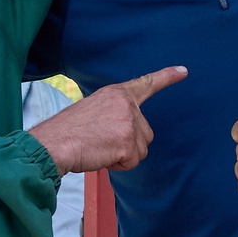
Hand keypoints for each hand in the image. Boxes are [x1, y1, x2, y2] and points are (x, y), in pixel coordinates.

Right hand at [28, 66, 187, 174]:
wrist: (54, 143)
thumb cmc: (67, 131)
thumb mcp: (93, 110)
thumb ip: (114, 114)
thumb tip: (124, 131)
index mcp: (116, 93)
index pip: (145, 84)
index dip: (166, 77)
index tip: (184, 71)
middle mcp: (127, 105)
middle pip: (145, 133)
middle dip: (128, 143)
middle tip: (100, 141)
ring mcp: (129, 123)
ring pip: (141, 149)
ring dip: (124, 155)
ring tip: (99, 148)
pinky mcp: (128, 142)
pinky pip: (132, 162)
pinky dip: (118, 165)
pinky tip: (101, 156)